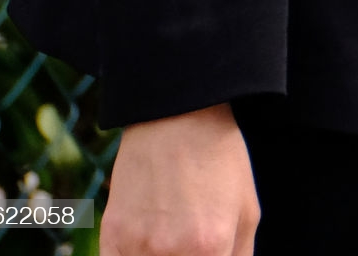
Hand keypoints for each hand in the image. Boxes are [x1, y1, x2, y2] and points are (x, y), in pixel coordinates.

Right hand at [101, 104, 258, 255]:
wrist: (178, 115)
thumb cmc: (220, 161)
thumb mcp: (246, 211)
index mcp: (211, 247)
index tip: (206, 254)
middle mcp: (172, 251)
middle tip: (188, 245)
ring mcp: (137, 246)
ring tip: (169, 237)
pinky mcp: (111, 236)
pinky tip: (145, 245)